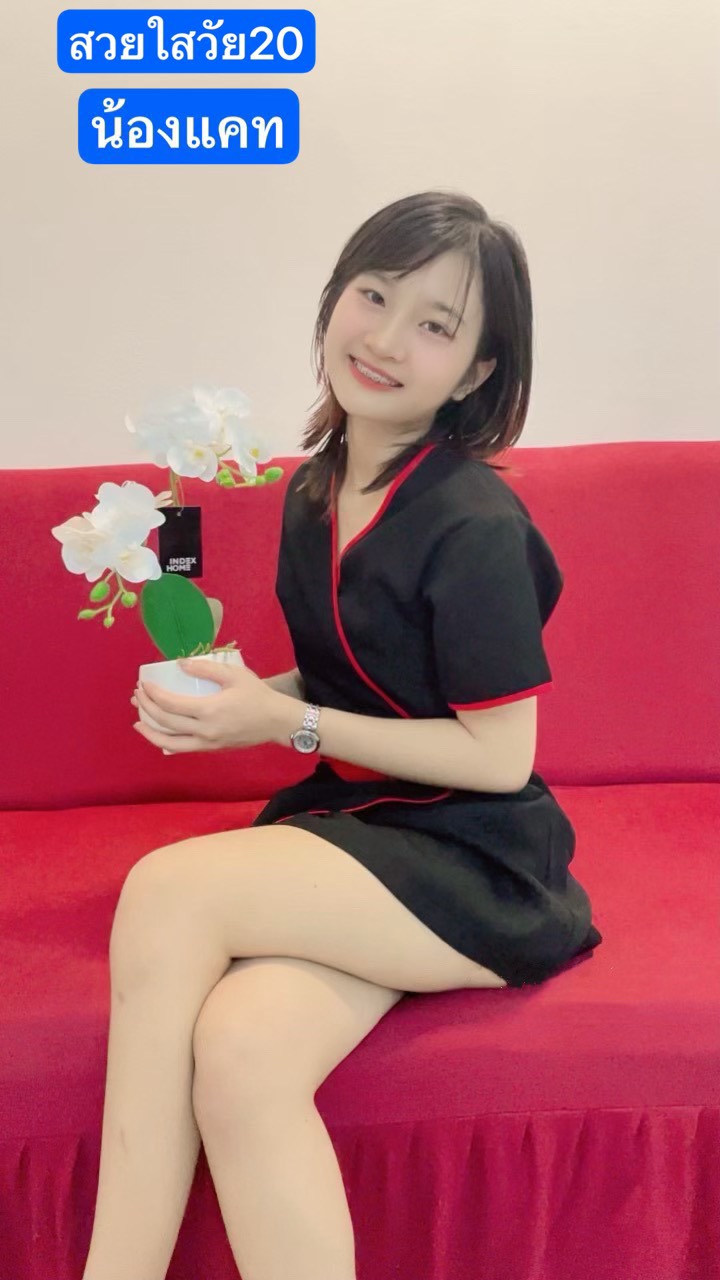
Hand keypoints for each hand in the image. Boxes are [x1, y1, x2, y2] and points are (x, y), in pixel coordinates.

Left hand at [131, 657, 279, 753]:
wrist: (277, 721)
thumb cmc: (257, 695)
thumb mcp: (234, 675)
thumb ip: (205, 669)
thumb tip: (180, 665)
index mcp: (208, 710)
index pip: (170, 704)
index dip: (153, 694)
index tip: (144, 684)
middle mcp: (204, 730)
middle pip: (165, 722)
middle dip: (147, 708)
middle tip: (138, 696)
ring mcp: (207, 743)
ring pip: (170, 743)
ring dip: (151, 732)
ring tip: (138, 722)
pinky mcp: (212, 749)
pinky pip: (183, 748)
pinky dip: (167, 743)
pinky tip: (160, 735)